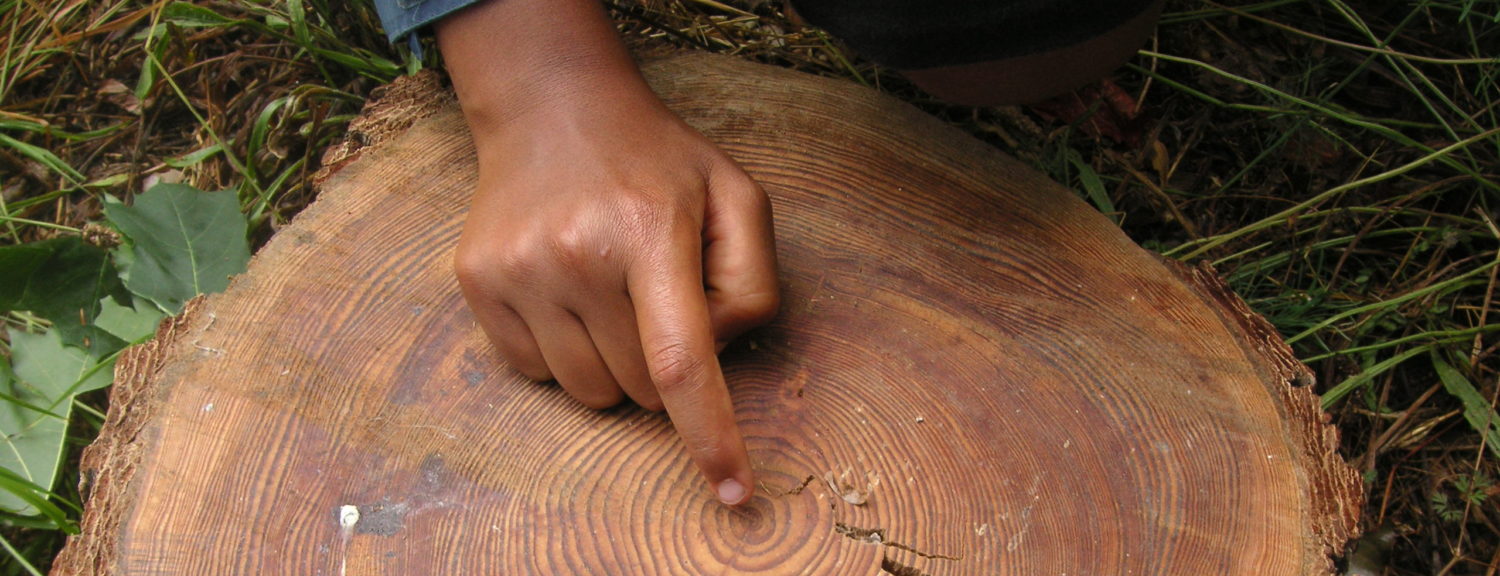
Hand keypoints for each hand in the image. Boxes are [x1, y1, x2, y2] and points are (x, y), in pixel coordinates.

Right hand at [437, 0, 778, 505]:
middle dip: (662, 363)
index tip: (735, 492)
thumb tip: (716, 357)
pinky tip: (567, 290)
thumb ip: (752, 282)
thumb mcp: (736, 196)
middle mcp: (575, 253)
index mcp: (648, 230)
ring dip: (612, 363)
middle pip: (640, 388)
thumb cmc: (657, 162)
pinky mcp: (477, 282)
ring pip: (588, 392)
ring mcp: (518, 270)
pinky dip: (564, 351)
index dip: (710, 436)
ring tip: (609, 289)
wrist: (552, 107)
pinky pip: (535, 373)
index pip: (680, 361)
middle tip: (655, 294)